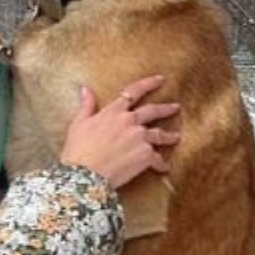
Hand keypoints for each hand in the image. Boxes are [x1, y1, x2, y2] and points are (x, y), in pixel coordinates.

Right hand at [59, 76, 180, 188]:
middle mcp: (130, 121)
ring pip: (159, 134)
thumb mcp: (78, 123)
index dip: (148, 84)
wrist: (86, 174)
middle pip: (152, 111)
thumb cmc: (78, 150)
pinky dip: (161, 164)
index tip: (160, 79)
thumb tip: (85, 89)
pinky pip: (158, 159)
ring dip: (169, 136)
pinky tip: (164, 168)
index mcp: (114, 111)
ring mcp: (140, 137)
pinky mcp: (146, 155)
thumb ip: (86, 105)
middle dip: (166, 108)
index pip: (134, 92)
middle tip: (175, 107)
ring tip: (176, 137)